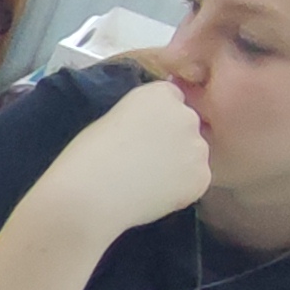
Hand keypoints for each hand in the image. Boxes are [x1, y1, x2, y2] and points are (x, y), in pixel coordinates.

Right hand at [43, 73, 212, 241]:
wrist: (90, 194)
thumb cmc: (87, 156)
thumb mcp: (112, 118)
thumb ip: (141, 117)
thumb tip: (152, 132)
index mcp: (160, 94)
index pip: (171, 98)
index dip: (156, 118)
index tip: (140, 133)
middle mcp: (186, 115)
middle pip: (187, 125)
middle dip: (172, 139)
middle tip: (144, 160)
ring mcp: (198, 147)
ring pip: (193, 154)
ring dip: (179, 164)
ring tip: (147, 181)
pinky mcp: (202, 177)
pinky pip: (196, 181)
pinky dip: (181, 189)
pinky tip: (155, 195)